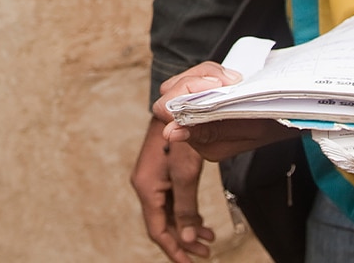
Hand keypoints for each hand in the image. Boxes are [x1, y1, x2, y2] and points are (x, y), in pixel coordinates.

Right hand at [131, 116, 213, 261]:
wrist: (175, 105)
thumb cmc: (179, 135)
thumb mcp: (185, 174)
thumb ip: (186, 208)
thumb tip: (186, 239)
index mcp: (146, 188)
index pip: (157, 230)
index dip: (174, 250)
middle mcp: (146, 185)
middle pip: (163, 223)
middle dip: (184, 240)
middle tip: (205, 251)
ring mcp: (153, 178)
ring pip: (169, 213)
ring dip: (187, 227)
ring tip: (208, 236)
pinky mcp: (162, 171)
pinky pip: (172, 200)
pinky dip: (186, 212)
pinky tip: (200, 219)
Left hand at [155, 61, 296, 162]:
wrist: (296, 111)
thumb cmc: (275, 123)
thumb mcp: (248, 130)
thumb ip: (208, 132)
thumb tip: (169, 133)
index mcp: (201, 142)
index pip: (167, 112)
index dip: (183, 94)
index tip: (212, 86)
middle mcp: (195, 127)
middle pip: (170, 93)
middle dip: (195, 79)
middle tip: (227, 79)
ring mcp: (200, 110)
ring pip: (182, 80)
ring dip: (207, 73)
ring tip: (235, 78)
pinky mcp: (209, 94)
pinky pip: (199, 76)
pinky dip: (213, 72)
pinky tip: (234, 77)